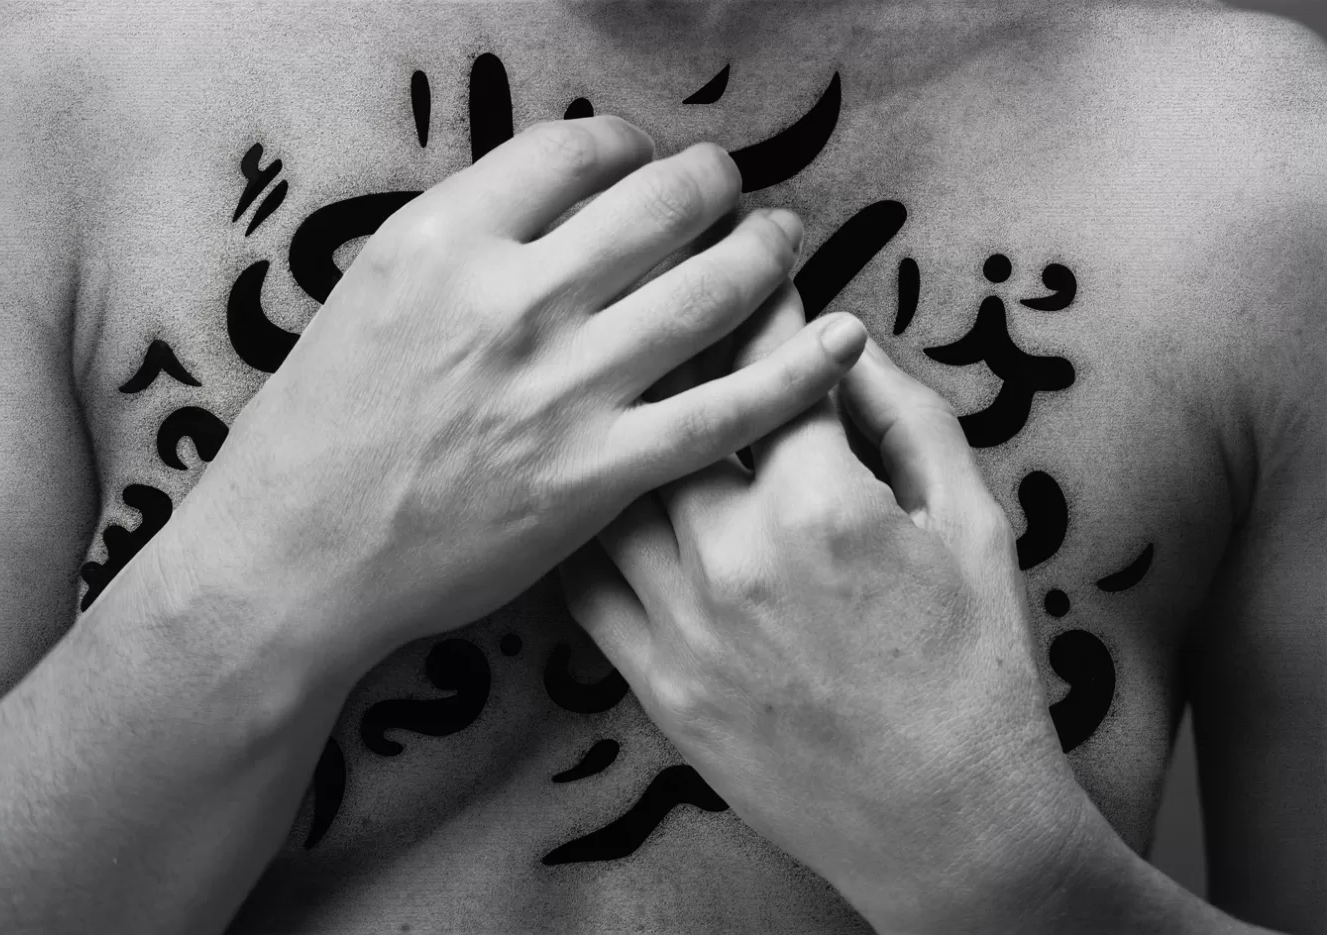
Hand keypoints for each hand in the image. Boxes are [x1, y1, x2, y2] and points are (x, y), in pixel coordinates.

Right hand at [145, 116, 866, 682]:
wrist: (299, 554)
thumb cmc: (324, 425)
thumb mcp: (374, 292)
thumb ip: (471, 239)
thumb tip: (566, 199)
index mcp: (445, 240)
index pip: (578, 150)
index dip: (630, 147)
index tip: (643, 165)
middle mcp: (511, 301)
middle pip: (662, 204)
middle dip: (715, 184)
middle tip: (732, 191)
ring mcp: (561, 389)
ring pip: (709, 292)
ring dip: (766, 252)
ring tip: (785, 240)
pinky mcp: (597, 474)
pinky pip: (724, 412)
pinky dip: (795, 372)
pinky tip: (838, 341)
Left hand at [561, 288, 1099, 934]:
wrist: (944, 825)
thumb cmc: (977, 673)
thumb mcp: (973, 526)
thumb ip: (908, 421)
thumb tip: (849, 347)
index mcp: (821, 506)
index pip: (769, 365)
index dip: (760, 295)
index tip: (750, 253)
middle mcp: (732, 555)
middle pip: (672, 410)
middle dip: (674, 336)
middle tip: (666, 292)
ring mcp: (681, 624)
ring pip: (610, 487)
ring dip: (615, 424)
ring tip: (614, 382)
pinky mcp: (655, 682)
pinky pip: (583, 583)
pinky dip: (583, 526)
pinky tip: (585, 490)